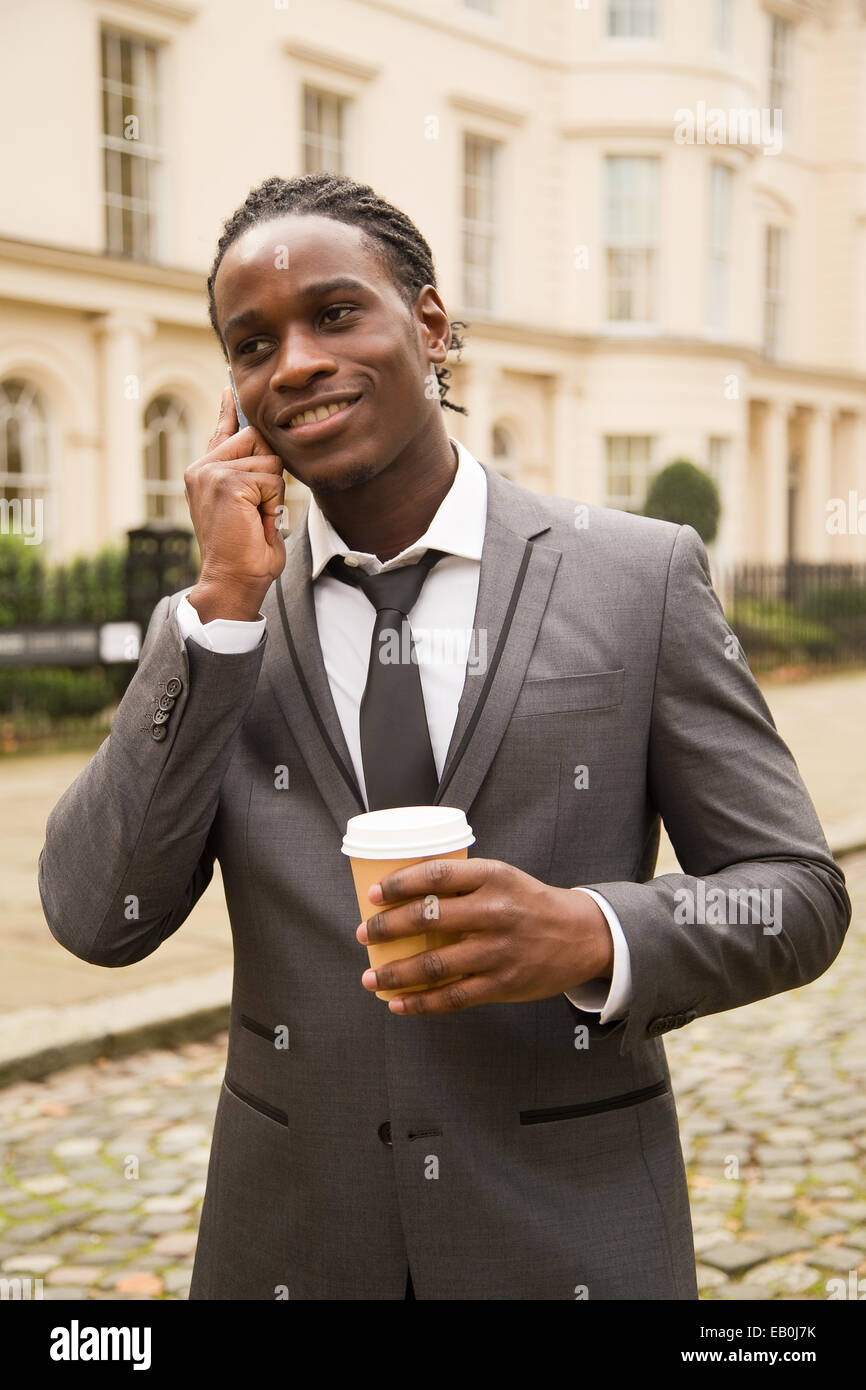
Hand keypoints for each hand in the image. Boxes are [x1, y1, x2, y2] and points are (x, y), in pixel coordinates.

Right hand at [184, 387, 285, 620]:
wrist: (233, 580)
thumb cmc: (246, 552)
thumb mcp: (248, 507)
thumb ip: (250, 476)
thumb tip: (265, 450)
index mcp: (204, 473)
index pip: (221, 433)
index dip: (228, 411)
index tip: (228, 388)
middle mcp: (202, 468)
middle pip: (256, 439)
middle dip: (269, 472)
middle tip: (257, 509)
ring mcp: (210, 473)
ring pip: (267, 460)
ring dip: (272, 493)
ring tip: (255, 518)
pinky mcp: (225, 481)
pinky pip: (270, 479)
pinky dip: (272, 504)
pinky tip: (255, 521)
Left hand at [356, 857, 613, 1013]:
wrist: (582, 935)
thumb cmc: (529, 903)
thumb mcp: (502, 878)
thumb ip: (462, 883)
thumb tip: (404, 894)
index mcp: (493, 877)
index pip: (437, 875)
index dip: (400, 884)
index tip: (373, 895)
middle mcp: (495, 912)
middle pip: (429, 918)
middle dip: (387, 928)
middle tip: (364, 934)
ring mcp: (498, 951)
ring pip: (436, 964)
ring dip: (396, 973)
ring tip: (371, 977)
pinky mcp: (503, 984)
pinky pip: (454, 997)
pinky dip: (422, 1003)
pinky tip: (399, 1004)